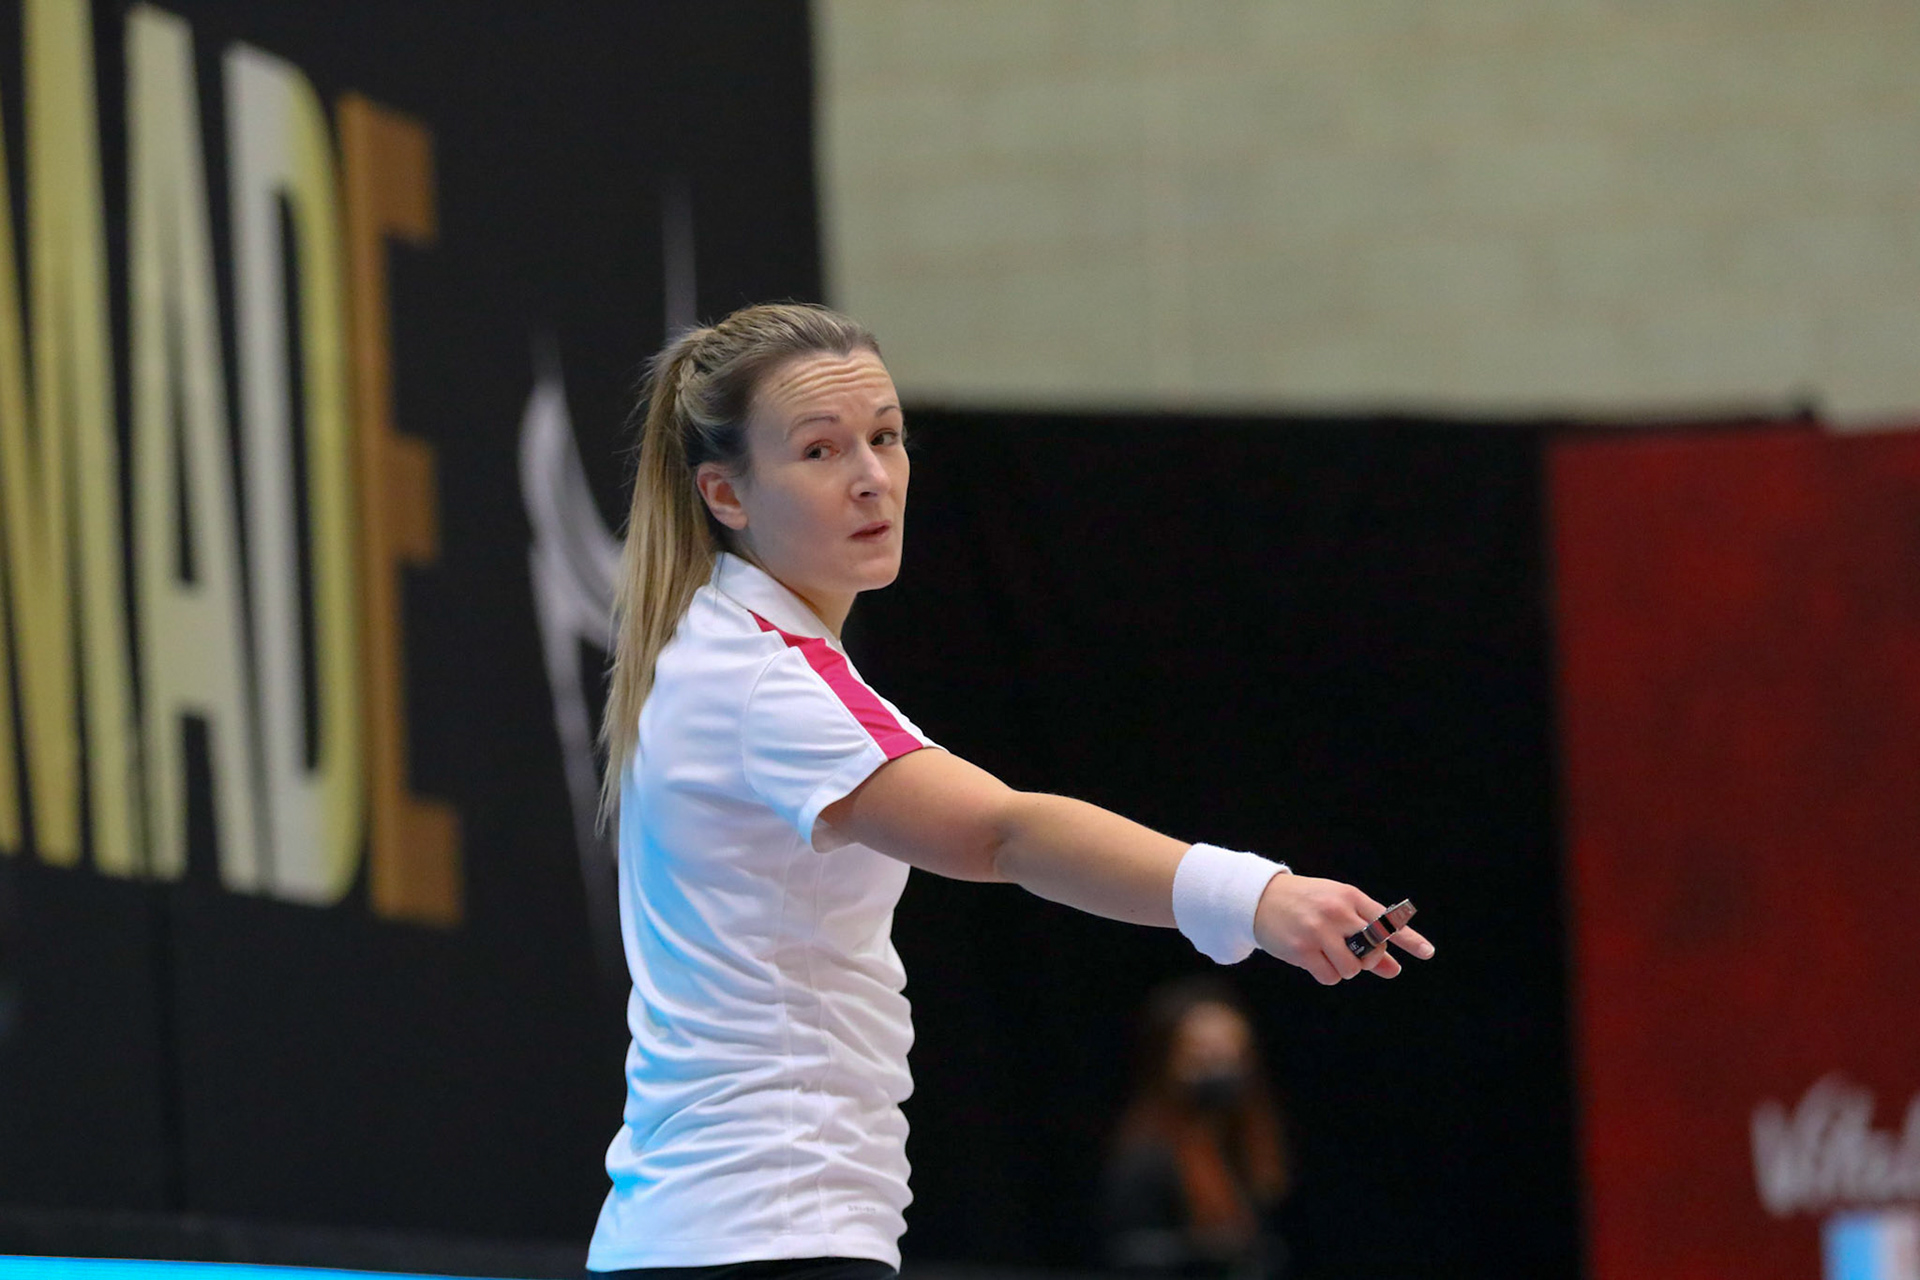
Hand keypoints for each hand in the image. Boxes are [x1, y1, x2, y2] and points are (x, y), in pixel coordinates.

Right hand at [1252, 874, 1435, 984]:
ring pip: (1353, 968)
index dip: (1409, 939)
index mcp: (1350, 898)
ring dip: (1345, 969)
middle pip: (1373, 949)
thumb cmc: (1307, 905)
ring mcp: (1319, 930)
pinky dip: (1327, 975)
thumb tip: (1394, 969)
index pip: (1386, 921)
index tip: (1428, 953)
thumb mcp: (1338, 912)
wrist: (1261, 899)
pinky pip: (1330, 977)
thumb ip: (1366, 939)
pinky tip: (1314, 961)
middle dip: (1369, 960)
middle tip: (1353, 954)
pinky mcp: (1302, 949)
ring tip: (1328, 955)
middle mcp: (1337, 912)